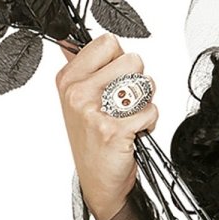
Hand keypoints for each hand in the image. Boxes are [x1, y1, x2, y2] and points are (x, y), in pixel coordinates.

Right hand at [55, 33, 158, 219]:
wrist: (97, 181)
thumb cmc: (92, 139)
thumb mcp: (77, 100)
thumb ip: (81, 67)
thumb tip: (68, 38)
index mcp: (68, 79)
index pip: (108, 43)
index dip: (120, 60)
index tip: (113, 79)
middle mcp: (77, 92)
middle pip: (132, 59)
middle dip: (137, 80)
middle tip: (124, 102)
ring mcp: (94, 111)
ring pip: (145, 84)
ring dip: (145, 102)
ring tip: (128, 117)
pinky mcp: (114, 130)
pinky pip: (150, 111)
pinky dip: (149, 123)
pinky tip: (133, 132)